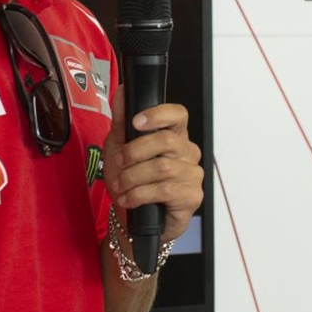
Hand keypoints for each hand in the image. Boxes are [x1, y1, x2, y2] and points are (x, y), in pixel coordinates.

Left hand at [102, 85, 204, 242]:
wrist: (133, 220)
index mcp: (174, 136)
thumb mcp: (119, 148)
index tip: (136, 123)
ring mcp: (192, 175)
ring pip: (162, 168)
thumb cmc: (132, 183)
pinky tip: (130, 199)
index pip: (178, 114)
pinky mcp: (191, 197)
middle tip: (120, 164)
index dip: (158, 114)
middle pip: (166, 141)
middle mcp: (188, 153)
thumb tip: (122, 91)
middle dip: (134, 153)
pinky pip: (164, 190)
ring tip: (121, 186)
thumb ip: (121, 120)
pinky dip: (139, 195)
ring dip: (132, 178)